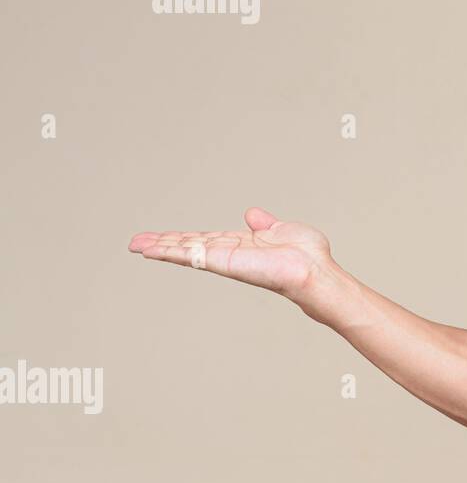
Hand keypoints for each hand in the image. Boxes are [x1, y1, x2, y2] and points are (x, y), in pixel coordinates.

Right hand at [127, 207, 337, 308]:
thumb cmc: (306, 255)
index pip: (205, 240)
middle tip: (136, 242)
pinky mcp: (224, 262)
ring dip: (160, 248)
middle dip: (163, 244)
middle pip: (190, 245)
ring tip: (136, 245)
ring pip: (186, 251)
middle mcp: (230, 253)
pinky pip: (194, 255)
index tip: (161, 237)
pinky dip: (172, 253)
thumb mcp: (282, 230)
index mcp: (241, 244)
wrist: (314, 270)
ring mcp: (225, 259)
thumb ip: (264, 224)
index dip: (183, 238)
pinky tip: (153, 251)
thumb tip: (252, 213)